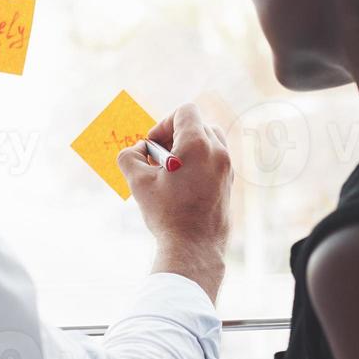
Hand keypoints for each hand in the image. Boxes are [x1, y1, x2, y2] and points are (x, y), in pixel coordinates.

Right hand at [117, 104, 232, 300]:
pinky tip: (182, 184)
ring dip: (189, 147)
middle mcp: (218, 151)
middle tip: (159, 156)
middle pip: (198, 123)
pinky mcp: (229, 183)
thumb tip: (136, 151)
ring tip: (171, 170)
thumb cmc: (167, 214)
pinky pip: (215, 159)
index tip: (154, 146)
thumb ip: (129, 156)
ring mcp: (227, 168)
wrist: (193, 248)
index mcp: (198, 144)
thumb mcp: (138, 182)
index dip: (163, 123)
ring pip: (210, 140)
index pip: (185, 111)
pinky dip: (199, 162)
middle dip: (175, 134)